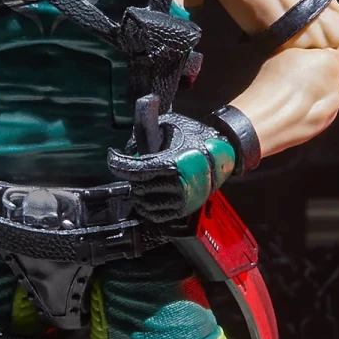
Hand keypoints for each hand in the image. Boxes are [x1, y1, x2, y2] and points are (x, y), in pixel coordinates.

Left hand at [107, 111, 234, 222]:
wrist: (225, 151)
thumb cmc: (197, 136)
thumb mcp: (172, 123)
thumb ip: (147, 129)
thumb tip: (129, 147)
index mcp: (172, 163)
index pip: (133, 169)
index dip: (117, 164)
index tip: (112, 158)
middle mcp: (177, 184)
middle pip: (137, 186)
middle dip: (131, 177)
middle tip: (132, 168)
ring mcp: (182, 199)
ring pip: (145, 202)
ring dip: (138, 192)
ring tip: (140, 181)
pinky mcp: (185, 209)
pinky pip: (156, 215)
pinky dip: (147, 208)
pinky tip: (146, 196)